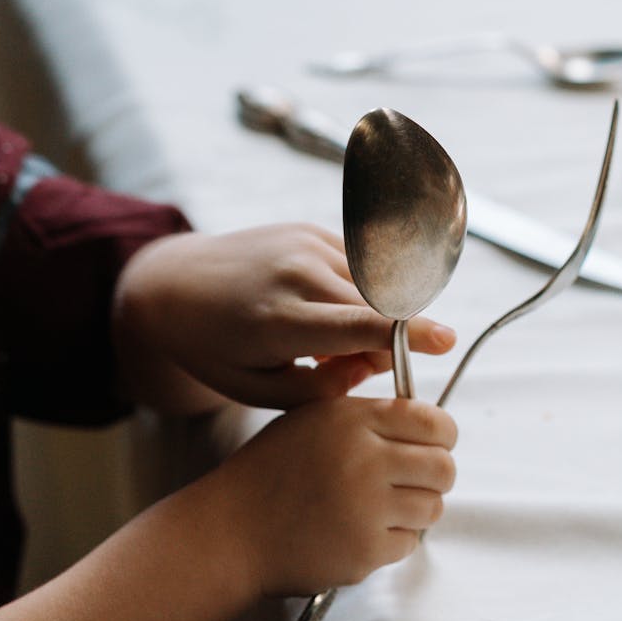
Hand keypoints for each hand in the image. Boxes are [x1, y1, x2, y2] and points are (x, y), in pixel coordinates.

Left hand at [112, 223, 455, 410]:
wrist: (174, 284)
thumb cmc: (215, 349)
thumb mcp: (257, 389)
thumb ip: (321, 390)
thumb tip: (375, 365)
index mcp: (277, 320)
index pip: (357, 326)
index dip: (407, 335)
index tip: (447, 341)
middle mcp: (295, 273)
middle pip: (375, 307)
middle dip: (385, 340)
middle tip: (349, 366)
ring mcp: (304, 244)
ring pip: (372, 287)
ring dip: (366, 317)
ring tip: (317, 338)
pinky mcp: (311, 230)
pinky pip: (358, 267)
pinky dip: (354, 293)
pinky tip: (317, 308)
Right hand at [202, 396, 457, 596]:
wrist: (230, 531)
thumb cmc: (271, 473)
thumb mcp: (312, 421)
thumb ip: (367, 417)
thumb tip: (428, 427)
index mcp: (352, 419)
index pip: (434, 422)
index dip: (441, 436)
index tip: (430, 447)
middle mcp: (364, 458)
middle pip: (444, 467)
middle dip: (435, 476)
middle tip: (412, 483)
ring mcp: (367, 506)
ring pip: (433, 507)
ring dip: (415, 509)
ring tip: (380, 509)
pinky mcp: (366, 549)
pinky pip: (409, 542)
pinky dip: (391, 540)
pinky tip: (358, 532)